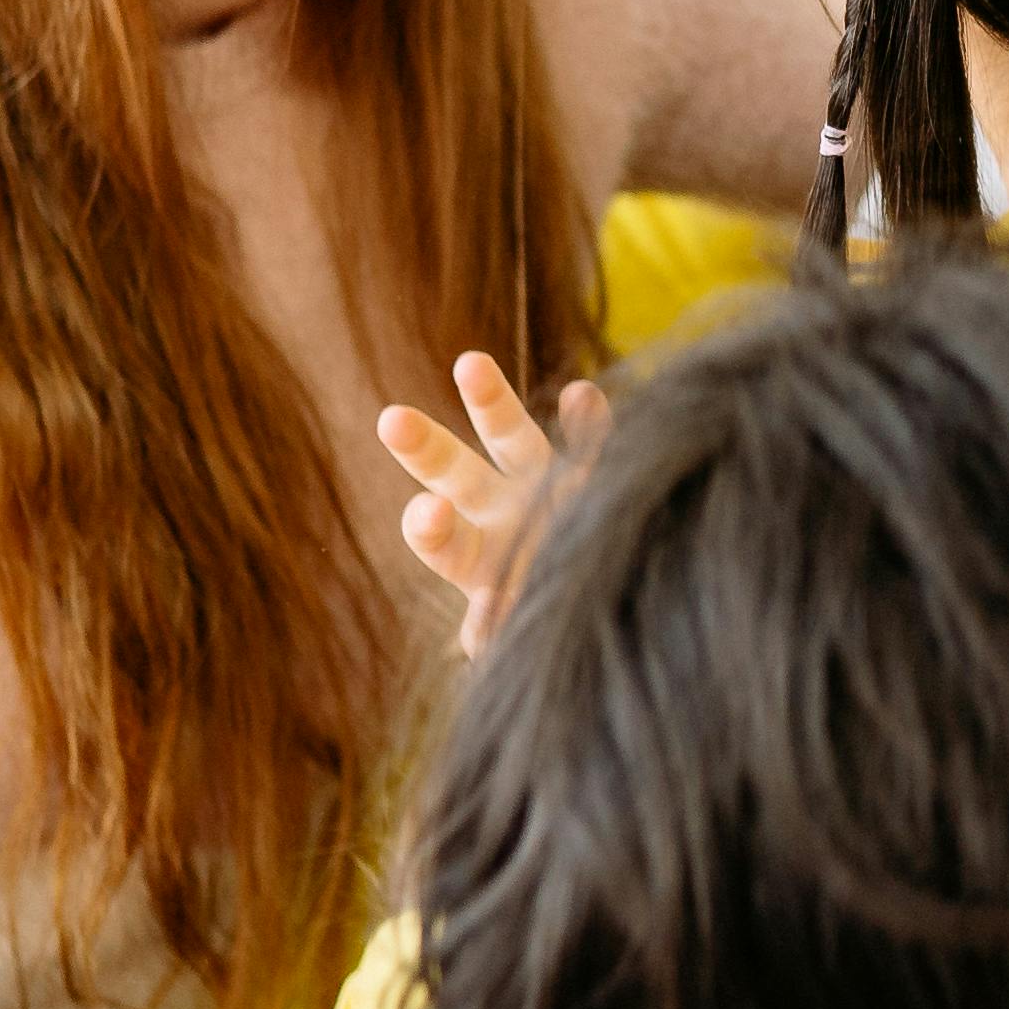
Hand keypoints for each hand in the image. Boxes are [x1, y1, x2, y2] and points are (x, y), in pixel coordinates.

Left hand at [379, 353, 603, 658]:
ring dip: (490, 402)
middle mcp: (502, 513)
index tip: (427, 510)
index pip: (440, 540)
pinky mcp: (598, 475)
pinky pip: (591, 440)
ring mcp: (547, 487)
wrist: (618, 605)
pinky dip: (587, 420)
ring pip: (512, 438)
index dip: (429, 526)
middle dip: (424, 448)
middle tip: (390, 420)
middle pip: (455, 474)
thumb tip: (480, 644)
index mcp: (476, 559)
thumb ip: (502, 637)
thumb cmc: (557, 629)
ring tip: (468, 364)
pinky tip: (582, 396)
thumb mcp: (524, 641)